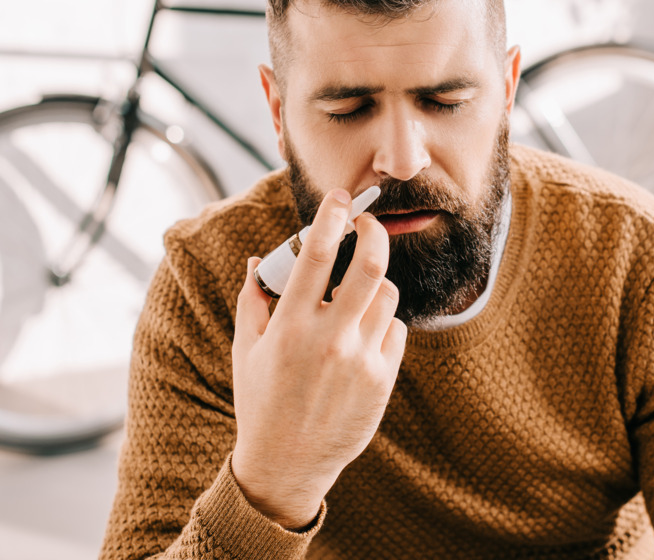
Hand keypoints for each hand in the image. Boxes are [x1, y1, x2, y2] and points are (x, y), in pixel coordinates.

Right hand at [231, 189, 406, 529]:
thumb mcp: (247, 350)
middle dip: (373, 232)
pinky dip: (383, 320)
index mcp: (290, 327)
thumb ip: (252, 301)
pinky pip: (396, 329)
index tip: (338, 198)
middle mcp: (329, 339)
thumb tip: (256, 260)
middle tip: (368, 224)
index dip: (330, 217)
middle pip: (369, 266)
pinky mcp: (382, 380)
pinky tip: (365, 330)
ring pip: (387, 295)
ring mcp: (360, 361)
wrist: (287, 465)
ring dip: (375, 282)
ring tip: (358, 292)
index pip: (315, 256)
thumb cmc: (261, 401)